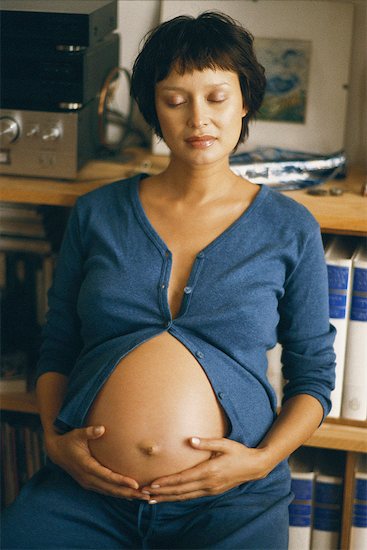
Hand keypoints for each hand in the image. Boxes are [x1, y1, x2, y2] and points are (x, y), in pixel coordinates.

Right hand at [45, 425, 148, 499]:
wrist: (56, 451)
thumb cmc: (69, 440)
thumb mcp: (77, 434)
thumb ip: (89, 432)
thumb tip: (101, 428)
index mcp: (86, 466)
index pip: (107, 476)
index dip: (121, 481)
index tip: (135, 484)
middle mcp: (87, 478)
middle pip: (110, 488)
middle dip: (128, 492)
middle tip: (145, 495)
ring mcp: (87, 482)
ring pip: (109, 492)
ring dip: (125, 495)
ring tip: (141, 497)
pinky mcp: (89, 483)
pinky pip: (105, 490)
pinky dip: (117, 493)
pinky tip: (128, 495)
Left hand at [141, 437, 272, 502]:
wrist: (254, 467)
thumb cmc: (239, 452)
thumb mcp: (224, 444)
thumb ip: (207, 442)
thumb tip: (190, 440)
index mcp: (209, 471)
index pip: (183, 479)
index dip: (167, 482)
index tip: (153, 484)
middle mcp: (208, 483)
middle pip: (180, 490)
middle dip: (162, 492)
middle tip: (144, 493)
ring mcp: (210, 489)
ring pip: (185, 496)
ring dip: (168, 498)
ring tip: (152, 499)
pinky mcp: (212, 491)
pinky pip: (191, 496)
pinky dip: (179, 498)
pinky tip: (171, 497)